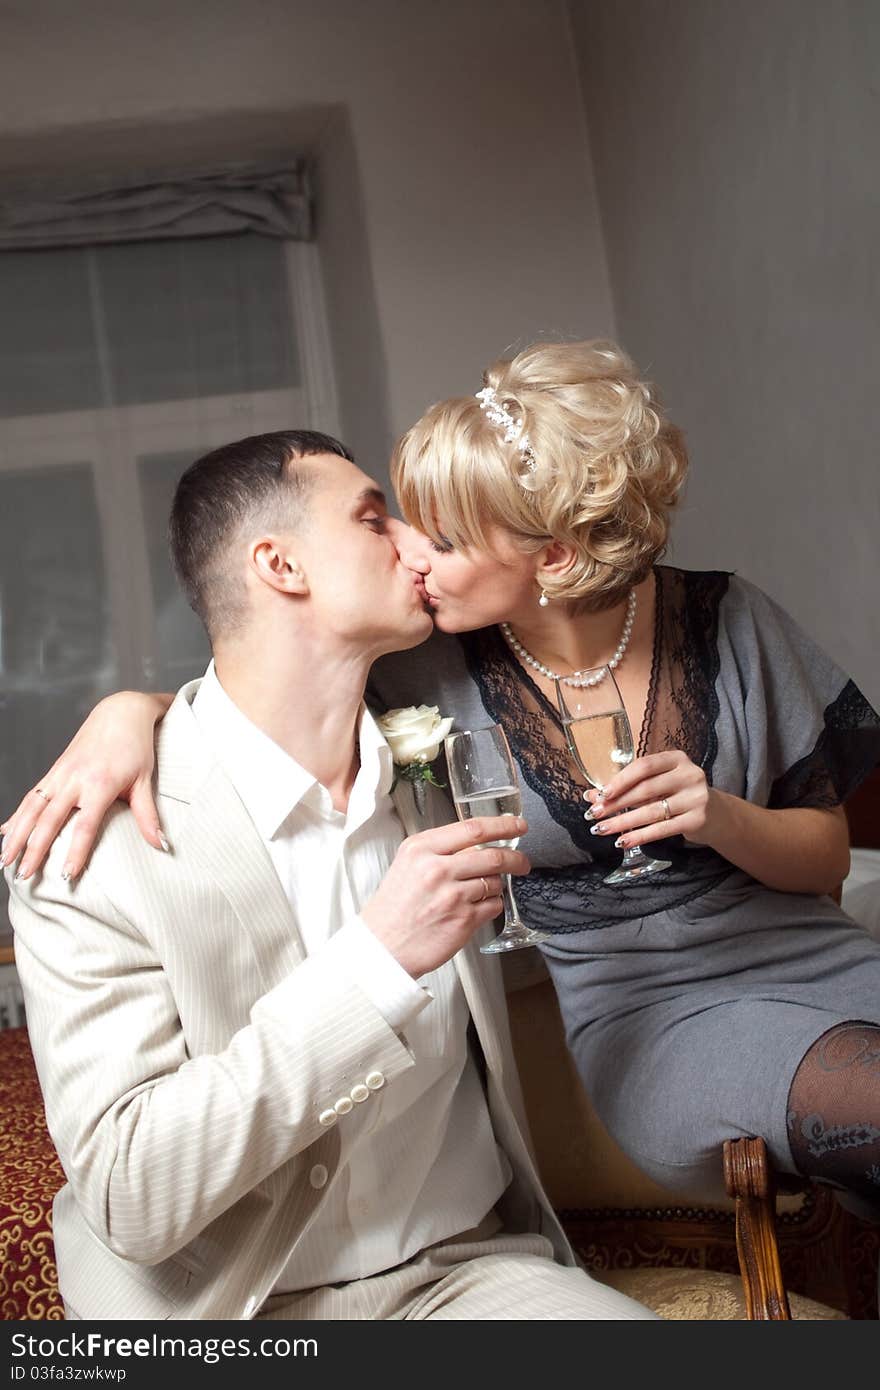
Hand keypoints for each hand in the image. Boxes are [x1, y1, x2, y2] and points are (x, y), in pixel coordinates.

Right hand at [0, 692, 170, 881]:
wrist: (121, 712)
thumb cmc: (136, 747)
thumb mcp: (145, 781)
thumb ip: (149, 816)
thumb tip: (162, 845)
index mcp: (100, 783)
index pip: (85, 826)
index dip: (75, 852)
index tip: (67, 876)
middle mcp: (75, 779)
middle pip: (49, 820)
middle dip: (34, 850)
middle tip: (25, 877)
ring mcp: (61, 773)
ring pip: (32, 808)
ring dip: (17, 835)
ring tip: (4, 861)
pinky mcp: (55, 770)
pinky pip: (32, 795)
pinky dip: (17, 815)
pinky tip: (4, 832)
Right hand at [361, 815, 529, 976]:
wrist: (382, 947)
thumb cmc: (394, 908)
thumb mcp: (407, 864)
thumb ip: (439, 850)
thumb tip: (478, 843)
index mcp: (420, 849)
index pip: (472, 828)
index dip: (503, 825)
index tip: (517, 825)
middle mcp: (436, 868)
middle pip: (492, 855)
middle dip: (515, 858)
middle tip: (522, 861)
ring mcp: (452, 895)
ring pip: (495, 882)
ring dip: (497, 885)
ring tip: (484, 891)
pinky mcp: (463, 920)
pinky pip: (494, 906)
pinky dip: (492, 905)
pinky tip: (477, 908)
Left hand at [584, 750, 718, 850]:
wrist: (716, 814)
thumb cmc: (678, 794)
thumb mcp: (658, 784)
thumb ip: (629, 786)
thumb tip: (591, 796)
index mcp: (677, 758)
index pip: (644, 766)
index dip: (620, 780)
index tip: (600, 794)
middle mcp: (689, 774)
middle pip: (645, 789)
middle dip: (616, 803)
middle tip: (594, 815)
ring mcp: (696, 797)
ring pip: (651, 811)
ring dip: (623, 822)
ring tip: (602, 830)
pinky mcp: (697, 820)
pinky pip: (662, 829)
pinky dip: (640, 836)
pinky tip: (623, 841)